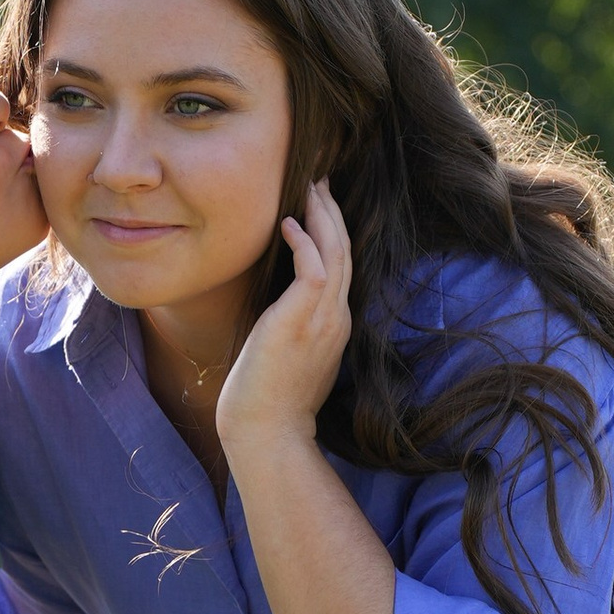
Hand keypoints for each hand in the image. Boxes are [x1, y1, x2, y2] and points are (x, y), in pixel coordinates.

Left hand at [215, 178, 351, 451]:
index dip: (333, 230)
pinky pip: (313, 270)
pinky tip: (289, 223)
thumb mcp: (288, 353)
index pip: (342, 265)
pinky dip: (304, 242)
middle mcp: (336, 317)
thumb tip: (277, 304)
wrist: (268, 433)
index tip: (319, 203)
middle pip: (345, 250)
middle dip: (332, 211)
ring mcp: (323, 319)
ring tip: (310, 187)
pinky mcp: (301, 321)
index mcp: (335, 324)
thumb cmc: (269, 401)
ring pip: (335, 253)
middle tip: (319, 179)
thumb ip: (293, 324)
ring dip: (323, 216)